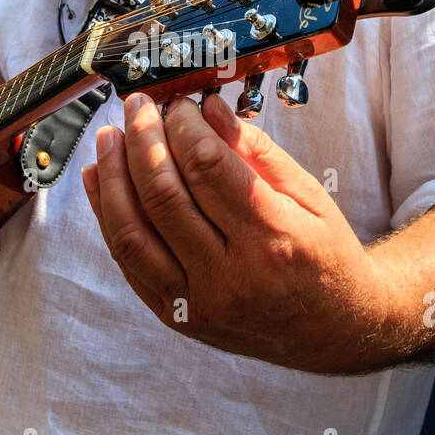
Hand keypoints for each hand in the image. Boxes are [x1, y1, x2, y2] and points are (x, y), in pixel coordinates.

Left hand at [81, 91, 388, 373]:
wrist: (333, 330)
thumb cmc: (323, 255)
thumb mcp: (309, 196)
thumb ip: (257, 152)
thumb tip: (208, 109)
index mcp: (273, 238)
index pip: (208, 169)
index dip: (183, 127)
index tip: (179, 104)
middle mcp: (232, 276)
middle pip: (165, 197)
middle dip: (143, 140)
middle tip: (138, 107)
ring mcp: (198, 302)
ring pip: (133, 233)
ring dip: (112, 177)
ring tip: (109, 137)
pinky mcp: (176, 316)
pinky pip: (128, 262)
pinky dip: (107, 216)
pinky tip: (101, 180)